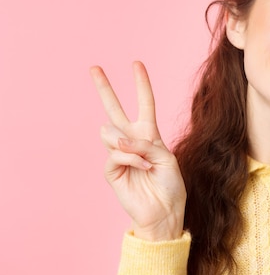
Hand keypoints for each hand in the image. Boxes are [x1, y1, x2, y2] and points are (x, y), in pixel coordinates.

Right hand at [90, 61, 185, 240]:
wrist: (165, 211)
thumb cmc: (170, 185)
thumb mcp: (166, 158)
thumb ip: (144, 144)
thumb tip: (118, 139)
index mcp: (149, 134)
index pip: (144, 104)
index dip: (141, 84)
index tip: (136, 64)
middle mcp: (132, 140)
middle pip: (114, 109)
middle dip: (105, 88)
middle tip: (95, 68)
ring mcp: (120, 154)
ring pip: (111, 132)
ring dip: (131, 144)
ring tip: (144, 161)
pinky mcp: (112, 170)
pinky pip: (115, 153)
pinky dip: (131, 158)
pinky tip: (141, 167)